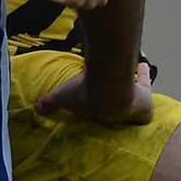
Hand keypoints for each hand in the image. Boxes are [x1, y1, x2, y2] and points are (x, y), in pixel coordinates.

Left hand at [35, 62, 152, 126]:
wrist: (109, 91)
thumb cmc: (86, 95)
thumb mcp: (63, 98)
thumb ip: (50, 103)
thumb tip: (36, 109)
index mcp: (97, 116)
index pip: (94, 114)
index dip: (92, 109)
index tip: (92, 104)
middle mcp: (115, 113)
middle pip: (116, 108)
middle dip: (115, 104)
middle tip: (114, 97)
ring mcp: (131, 105)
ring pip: (133, 98)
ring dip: (131, 90)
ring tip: (131, 80)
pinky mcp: (144, 96)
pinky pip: (145, 85)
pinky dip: (143, 76)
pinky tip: (142, 65)